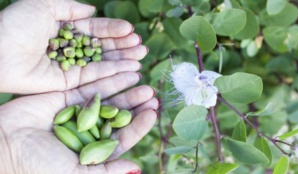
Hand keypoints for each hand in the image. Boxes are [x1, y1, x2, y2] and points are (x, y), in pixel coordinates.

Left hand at [0, 0, 146, 93]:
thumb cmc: (17, 25)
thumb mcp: (44, 5)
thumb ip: (69, 7)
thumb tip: (92, 10)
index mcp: (64, 29)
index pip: (94, 29)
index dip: (112, 30)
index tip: (130, 30)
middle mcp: (70, 48)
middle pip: (102, 47)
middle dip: (123, 46)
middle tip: (141, 46)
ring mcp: (70, 66)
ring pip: (102, 62)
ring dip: (123, 59)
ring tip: (141, 56)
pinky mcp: (69, 83)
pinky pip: (95, 77)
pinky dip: (113, 73)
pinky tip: (130, 69)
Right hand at [0, 85, 157, 173]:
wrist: (4, 144)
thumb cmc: (37, 166)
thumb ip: (106, 171)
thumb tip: (136, 167)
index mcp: (94, 150)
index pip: (122, 137)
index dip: (139, 125)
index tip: (153, 113)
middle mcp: (90, 130)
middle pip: (119, 115)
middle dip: (136, 105)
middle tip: (152, 94)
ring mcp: (79, 112)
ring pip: (109, 99)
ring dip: (126, 90)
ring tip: (143, 81)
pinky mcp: (67, 96)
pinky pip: (91, 86)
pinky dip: (108, 79)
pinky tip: (124, 72)